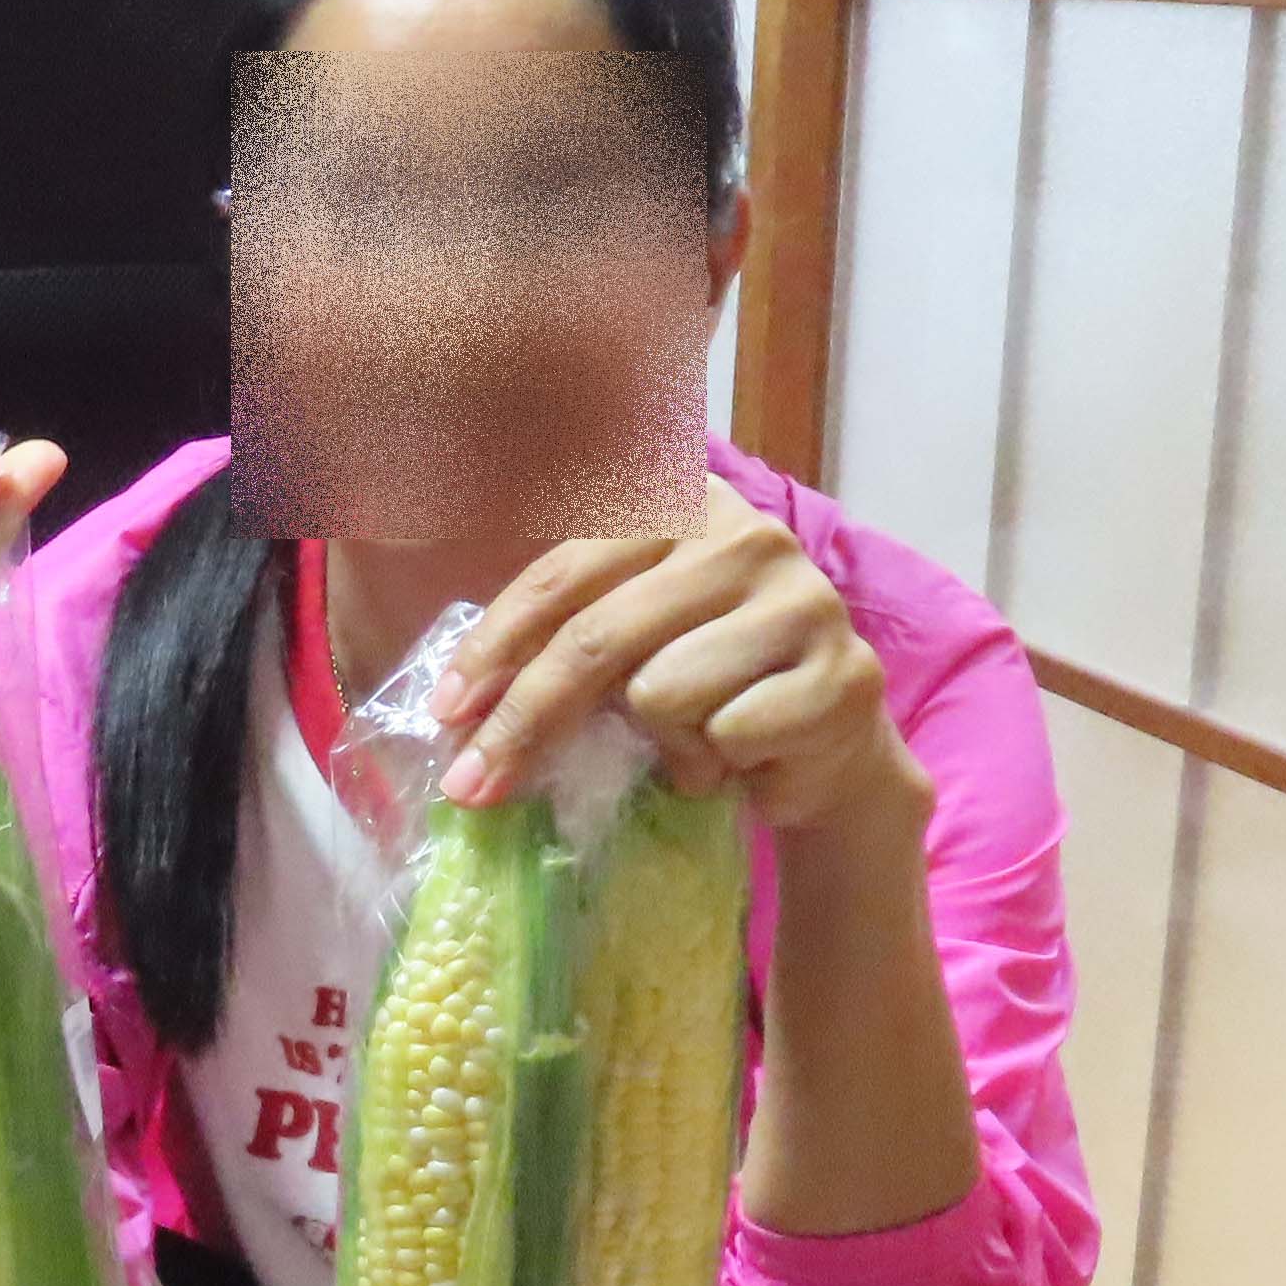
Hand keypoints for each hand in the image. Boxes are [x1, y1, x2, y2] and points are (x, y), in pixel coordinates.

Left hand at [434, 484, 923, 839]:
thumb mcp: (631, 640)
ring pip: (660, 692)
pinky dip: (714, 767)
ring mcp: (803, 600)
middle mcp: (749, 533)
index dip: (497, 644)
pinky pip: (724, 736)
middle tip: (473, 785)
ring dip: (660, 745)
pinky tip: (743, 760)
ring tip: (692, 746)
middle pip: (598, 636)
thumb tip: (455, 708)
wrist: (830, 751)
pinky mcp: (839, 675)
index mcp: (687, 501)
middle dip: (525, 720)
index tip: (446, 710)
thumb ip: (562, 635)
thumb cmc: (711, 689)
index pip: (565, 570)